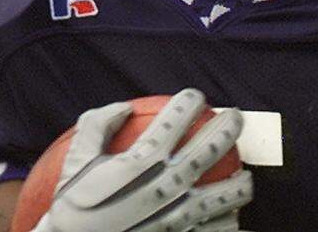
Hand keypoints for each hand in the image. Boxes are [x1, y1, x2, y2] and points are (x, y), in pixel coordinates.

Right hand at [32, 88, 252, 231]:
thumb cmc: (72, 207)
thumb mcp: (74, 164)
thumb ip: (96, 128)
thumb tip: (124, 107)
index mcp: (138, 164)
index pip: (174, 122)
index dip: (189, 103)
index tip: (196, 98)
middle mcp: (162, 187)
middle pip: (209, 150)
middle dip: (229, 127)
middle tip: (236, 117)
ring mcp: (174, 217)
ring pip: (222, 196)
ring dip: (239, 183)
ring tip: (245, 174)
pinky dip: (229, 226)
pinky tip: (234, 220)